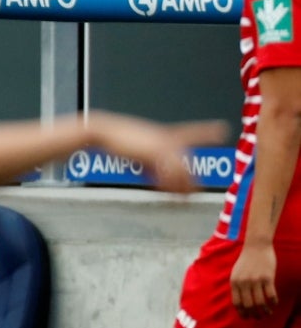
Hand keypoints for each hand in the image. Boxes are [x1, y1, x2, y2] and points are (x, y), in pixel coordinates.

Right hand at [86, 111, 227, 192]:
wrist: (104, 131)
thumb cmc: (119, 142)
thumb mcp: (141, 156)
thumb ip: (154, 168)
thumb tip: (165, 186)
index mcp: (165, 134)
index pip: (192, 132)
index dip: (208, 131)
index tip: (223, 128)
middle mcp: (167, 137)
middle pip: (187, 162)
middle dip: (191, 182)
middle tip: (190, 196)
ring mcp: (161, 143)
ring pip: (180, 170)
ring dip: (180, 187)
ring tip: (180, 199)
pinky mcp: (154, 151)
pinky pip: (167, 172)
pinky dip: (166, 185)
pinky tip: (160, 189)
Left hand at [231, 242, 277, 318]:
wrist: (256, 246)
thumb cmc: (246, 260)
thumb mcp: (236, 272)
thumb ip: (237, 285)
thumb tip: (239, 302)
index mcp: (234, 281)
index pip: (237, 303)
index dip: (242, 312)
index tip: (247, 317)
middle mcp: (244, 282)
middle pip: (248, 305)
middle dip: (254, 314)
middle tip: (259, 316)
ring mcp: (256, 280)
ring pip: (260, 303)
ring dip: (265, 311)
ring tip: (267, 312)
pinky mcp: (267, 278)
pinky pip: (271, 296)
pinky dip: (273, 303)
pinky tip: (274, 303)